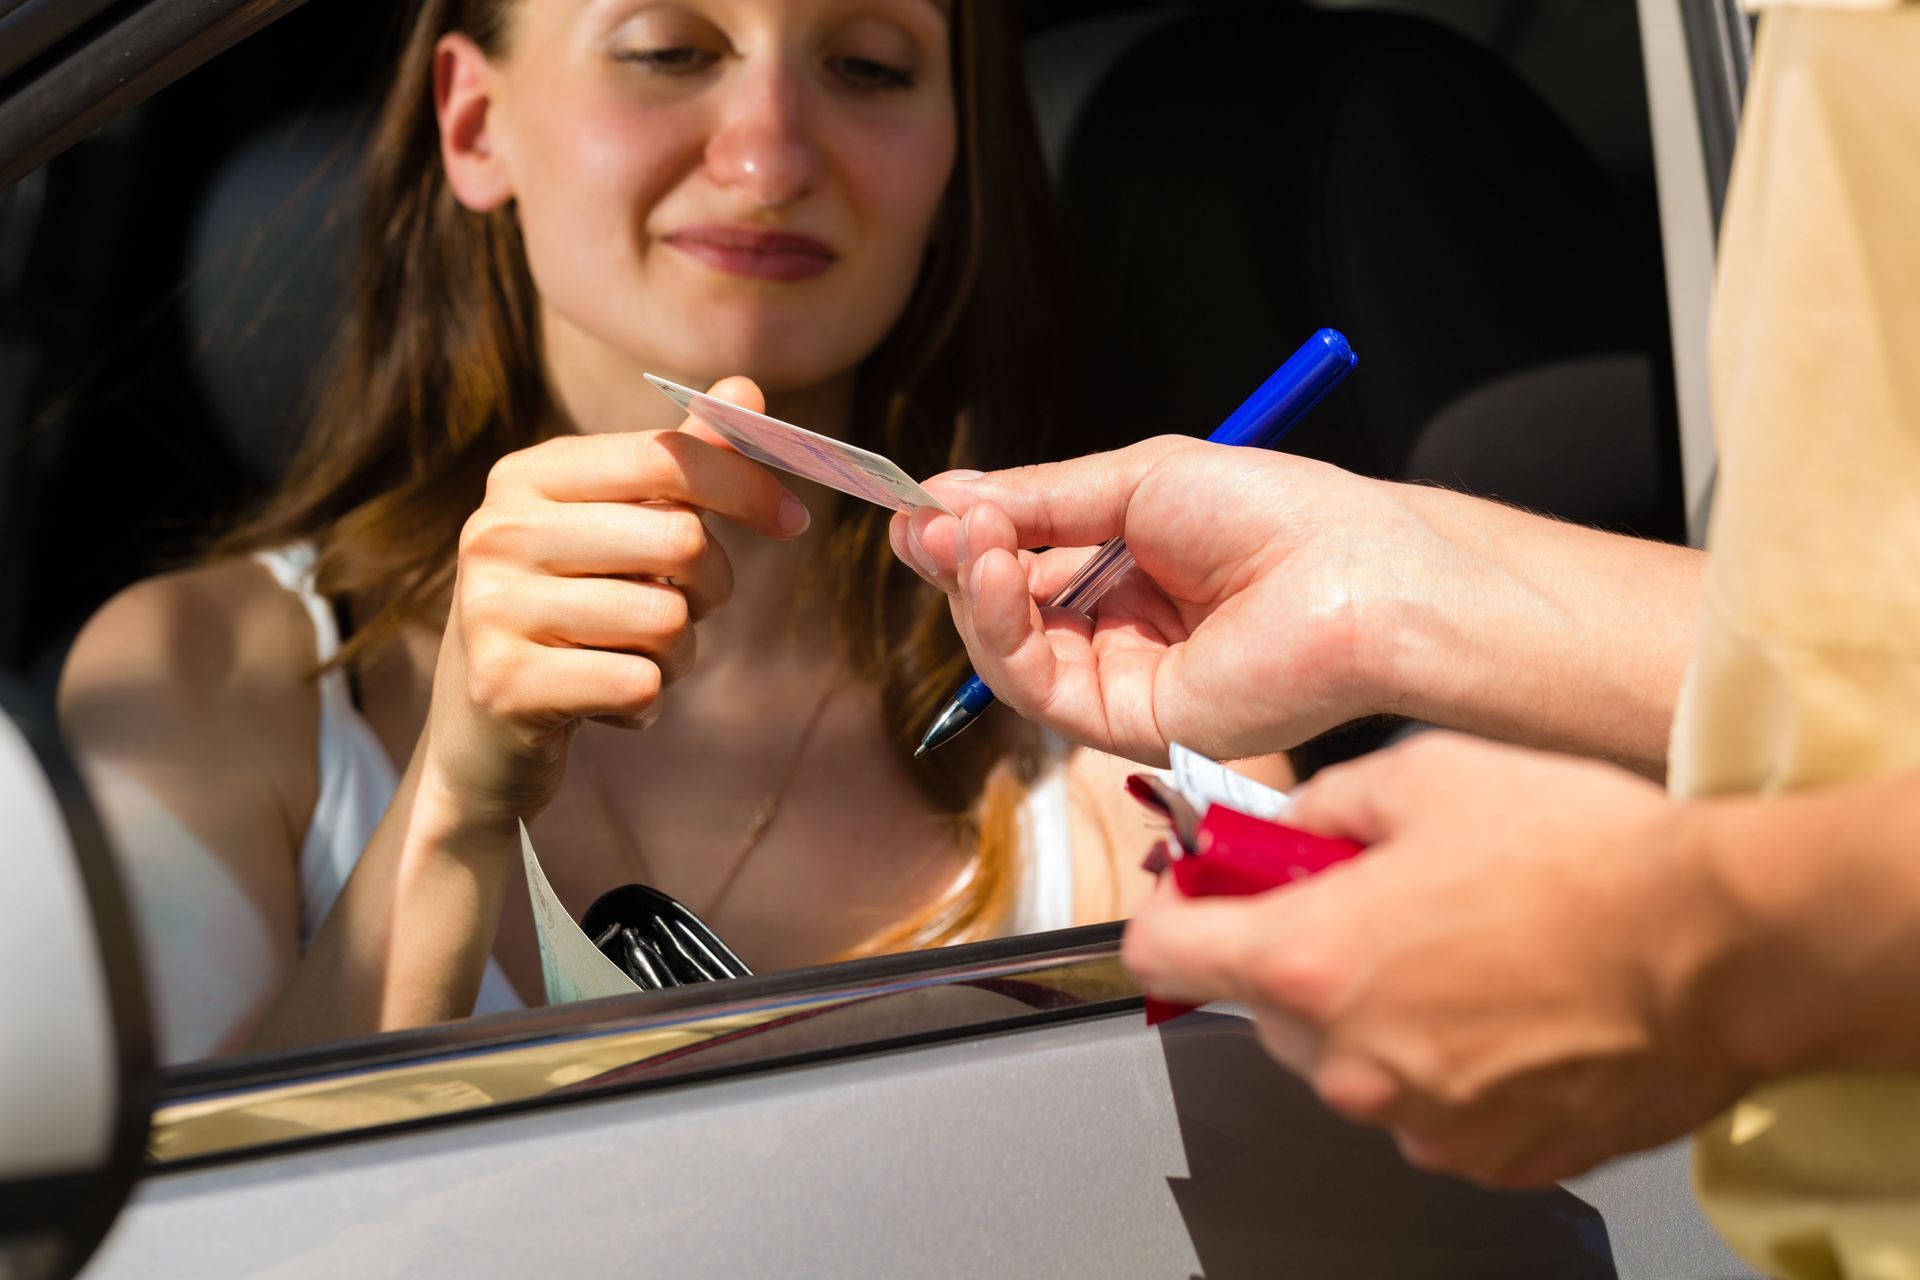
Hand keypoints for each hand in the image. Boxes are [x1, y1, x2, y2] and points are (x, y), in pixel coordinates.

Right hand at [424, 377, 809, 826]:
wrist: (483, 726)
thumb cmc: (572, 608)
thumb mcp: (619, 526)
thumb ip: (683, 460)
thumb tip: (745, 390)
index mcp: (530, 475)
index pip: (666, 457)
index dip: (747, 486)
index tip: (793, 521)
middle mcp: (500, 530)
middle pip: (682, 540)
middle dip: (712, 586)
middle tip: (684, 609)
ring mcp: (492, 607)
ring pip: (668, 621)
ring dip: (679, 654)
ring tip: (634, 658)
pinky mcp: (504, 685)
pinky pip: (640, 686)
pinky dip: (647, 703)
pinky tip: (608, 702)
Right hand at [890, 436, 1455, 763]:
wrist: (1354, 575)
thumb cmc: (1278, 516)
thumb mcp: (1137, 482)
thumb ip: (1038, 499)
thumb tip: (944, 497)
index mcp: (1132, 570)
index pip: (1025, 562)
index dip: (969, 537)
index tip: (919, 506)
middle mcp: (1122, 630)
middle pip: (1006, 610)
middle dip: (959, 562)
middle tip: (928, 522)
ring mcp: (1123, 682)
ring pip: (1010, 652)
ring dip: (974, 593)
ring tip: (967, 539)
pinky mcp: (1128, 725)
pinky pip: (1038, 688)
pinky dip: (1001, 630)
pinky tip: (997, 573)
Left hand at [1122, 732, 1752, 1186]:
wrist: (1726, 946)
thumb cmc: (1587, 856)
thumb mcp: (1428, 774)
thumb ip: (1322, 805)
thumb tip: (1284, 826)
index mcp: (1309, 959)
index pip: (1160, 954)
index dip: (1172, 911)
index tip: (1197, 889)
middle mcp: (1348, 1059)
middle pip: (1264, 1006)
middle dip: (1300, 951)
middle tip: (1373, 898)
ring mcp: (1418, 1120)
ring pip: (1348, 1058)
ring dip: (1377, 1008)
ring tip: (1467, 947)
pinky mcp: (1489, 1157)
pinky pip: (1427, 1104)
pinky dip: (1444, 1060)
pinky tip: (1509, 1004)